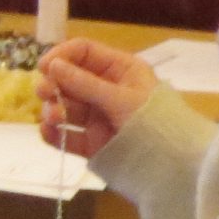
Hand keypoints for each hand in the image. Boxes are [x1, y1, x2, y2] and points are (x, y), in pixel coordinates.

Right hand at [37, 38, 157, 155]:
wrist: (174, 166)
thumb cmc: (153, 121)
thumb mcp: (121, 98)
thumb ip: (84, 83)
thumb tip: (51, 65)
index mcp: (119, 70)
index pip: (83, 52)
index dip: (61, 55)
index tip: (44, 67)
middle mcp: (105, 90)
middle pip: (68, 79)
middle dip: (53, 85)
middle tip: (45, 93)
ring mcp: (98, 117)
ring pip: (65, 106)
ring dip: (53, 109)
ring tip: (54, 118)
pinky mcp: (93, 142)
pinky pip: (68, 134)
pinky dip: (55, 133)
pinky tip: (48, 132)